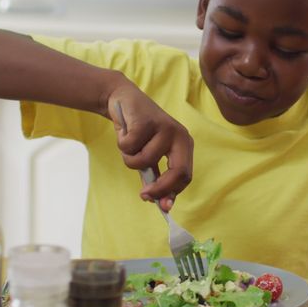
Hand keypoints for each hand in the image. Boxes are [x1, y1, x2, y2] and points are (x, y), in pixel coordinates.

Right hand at [106, 84, 192, 211]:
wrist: (123, 100)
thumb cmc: (139, 133)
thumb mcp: (150, 155)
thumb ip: (156, 177)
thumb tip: (161, 204)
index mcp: (184, 144)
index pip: (185, 175)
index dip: (172, 192)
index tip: (161, 206)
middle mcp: (179, 135)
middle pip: (177, 171)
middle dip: (159, 188)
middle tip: (144, 194)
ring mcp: (165, 127)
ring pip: (144, 160)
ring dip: (129, 158)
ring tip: (128, 144)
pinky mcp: (146, 121)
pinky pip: (130, 147)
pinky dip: (122, 144)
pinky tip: (124, 131)